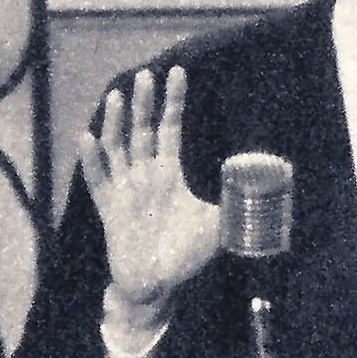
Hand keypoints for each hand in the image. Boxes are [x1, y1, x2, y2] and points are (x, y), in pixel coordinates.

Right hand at [80, 66, 218, 326]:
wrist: (156, 285)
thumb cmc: (184, 254)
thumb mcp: (217, 227)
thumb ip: (237, 205)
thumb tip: (269, 189)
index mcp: (169, 174)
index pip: (171, 129)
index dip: (174, 102)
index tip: (178, 72)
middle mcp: (145, 176)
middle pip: (142, 131)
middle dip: (144, 104)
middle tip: (145, 75)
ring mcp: (125, 191)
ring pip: (117, 149)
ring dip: (115, 123)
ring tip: (116, 97)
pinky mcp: (110, 210)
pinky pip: (98, 182)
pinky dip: (92, 161)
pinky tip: (87, 139)